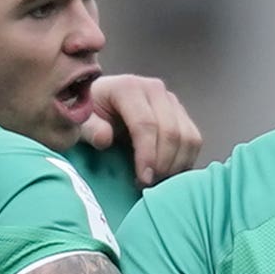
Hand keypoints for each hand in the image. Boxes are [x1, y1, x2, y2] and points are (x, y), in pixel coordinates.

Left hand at [77, 73, 202, 185]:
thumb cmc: (88, 115)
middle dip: (163, 164)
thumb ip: (89, 129)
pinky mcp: (181, 113)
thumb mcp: (80, 122)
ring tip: (157, 181)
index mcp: (128, 88)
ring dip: (176, 165)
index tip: (142, 180)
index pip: (146, 125)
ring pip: (188, 137)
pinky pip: (194, 140)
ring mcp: (171, 100)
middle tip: (148, 185)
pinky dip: (185, 161)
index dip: (147, 155)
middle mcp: (154, 89)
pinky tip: (168, 175)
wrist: (100, 102)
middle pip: (171, 132)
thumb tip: (105, 138)